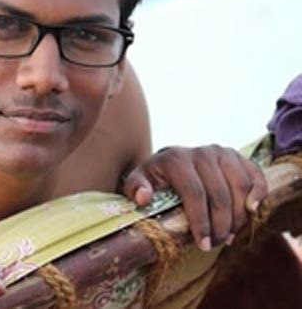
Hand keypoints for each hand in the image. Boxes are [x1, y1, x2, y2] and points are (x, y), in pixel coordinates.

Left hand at [122, 145, 267, 250]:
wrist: (170, 161)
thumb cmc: (154, 178)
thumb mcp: (138, 183)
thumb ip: (136, 189)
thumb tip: (143, 198)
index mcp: (176, 159)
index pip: (194, 193)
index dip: (201, 221)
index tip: (203, 244)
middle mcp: (201, 152)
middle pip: (219, 194)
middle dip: (220, 225)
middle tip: (217, 244)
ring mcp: (221, 152)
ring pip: (240, 186)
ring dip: (239, 215)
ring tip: (230, 235)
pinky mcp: (237, 156)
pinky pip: (255, 174)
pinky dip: (259, 193)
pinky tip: (252, 211)